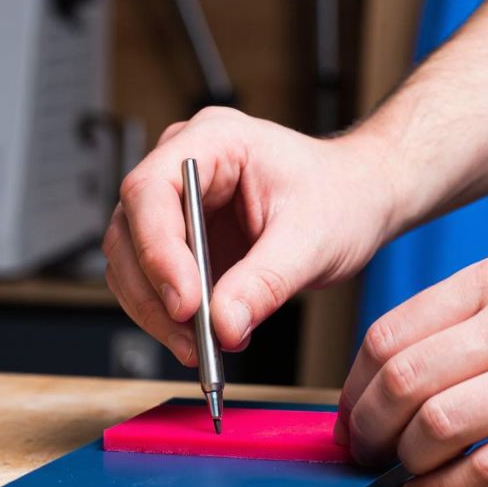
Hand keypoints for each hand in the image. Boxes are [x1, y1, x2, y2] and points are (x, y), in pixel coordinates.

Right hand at [102, 107, 396, 364]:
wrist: (358, 200)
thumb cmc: (341, 196)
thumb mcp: (313, 240)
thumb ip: (265, 283)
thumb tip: (223, 326)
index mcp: (212, 140)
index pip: (151, 190)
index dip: (157, 250)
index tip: (185, 302)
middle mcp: (180, 165)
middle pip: (130, 230)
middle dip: (154, 291)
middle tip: (193, 337)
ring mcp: (175, 205)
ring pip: (129, 261)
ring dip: (155, 311)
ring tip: (200, 346)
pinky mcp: (178, 241)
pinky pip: (149, 281)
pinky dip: (165, 316)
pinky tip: (199, 337)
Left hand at [337, 249, 487, 486]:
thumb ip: (472, 318)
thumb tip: (397, 370)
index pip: (389, 333)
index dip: (354, 385)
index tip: (351, 414)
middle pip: (400, 379)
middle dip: (367, 427)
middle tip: (364, 452)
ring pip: (435, 424)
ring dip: (405, 461)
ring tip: (404, 473)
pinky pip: (485, 469)